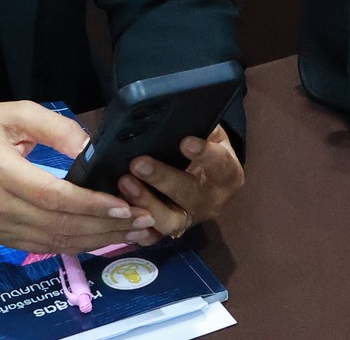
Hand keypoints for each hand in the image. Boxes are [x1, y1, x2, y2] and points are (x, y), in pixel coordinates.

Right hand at [0, 102, 153, 255]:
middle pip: (59, 224)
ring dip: (98, 239)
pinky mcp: (1, 237)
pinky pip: (45, 246)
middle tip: (143, 219)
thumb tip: (93, 148)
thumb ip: (58, 128)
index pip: (52, 196)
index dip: (90, 203)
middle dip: (105, 225)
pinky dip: (78, 243)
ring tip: (133, 230)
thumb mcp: (16, 112)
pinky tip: (104, 236)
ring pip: (55, 241)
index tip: (123, 204)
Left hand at [115, 125, 243, 240]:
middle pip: (190, 194)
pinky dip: (137, 228)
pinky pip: (153, 236)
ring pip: (170, 220)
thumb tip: (181, 113)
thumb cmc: (207, 150)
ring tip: (125, 183)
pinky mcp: (171, 231)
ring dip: (146, 202)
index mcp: (227, 174)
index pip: (219, 164)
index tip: (185, 142)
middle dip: (163, 179)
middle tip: (138, 163)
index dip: (204, 154)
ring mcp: (191, 219)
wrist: (210, 180)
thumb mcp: (212, 136)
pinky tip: (122, 212)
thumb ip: (201, 126)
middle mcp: (212, 201)